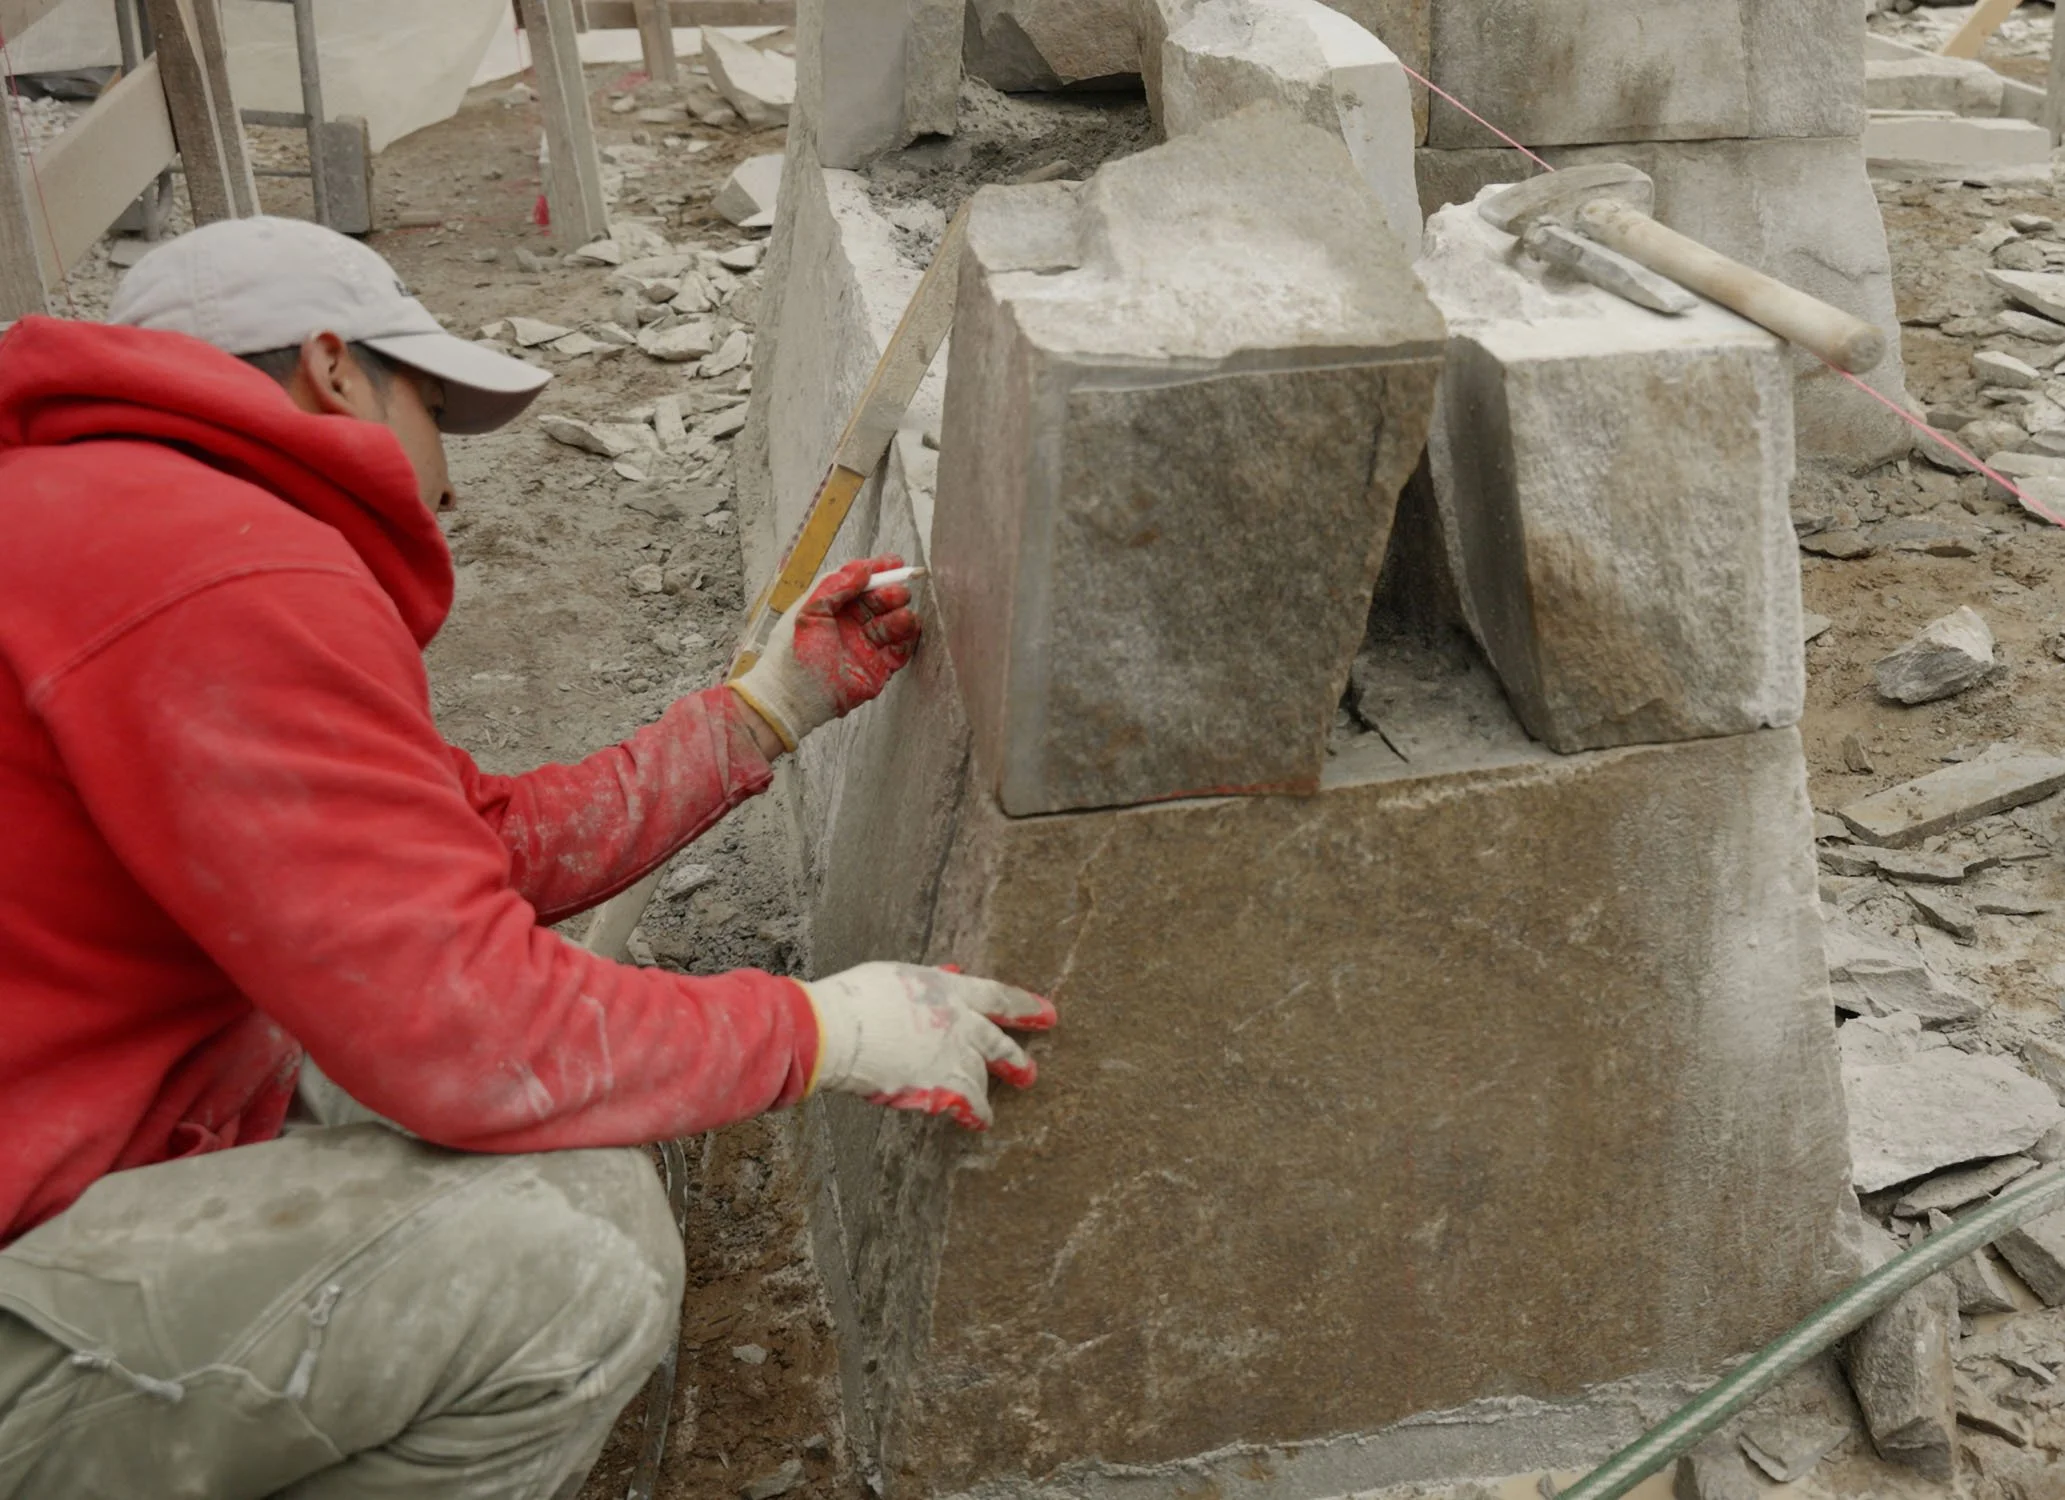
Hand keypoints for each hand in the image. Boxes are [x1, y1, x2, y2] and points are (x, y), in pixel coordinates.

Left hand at [730, 554, 920, 750]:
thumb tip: (863, 568)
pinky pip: (901, 651)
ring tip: (902, 617)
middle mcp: (851, 623)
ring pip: (894, 624)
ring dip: (902, 617)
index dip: (878, 571)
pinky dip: (908, 641)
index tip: (896, 563)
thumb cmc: (792, 655)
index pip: (859, 582)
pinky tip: (906, 635)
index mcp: (832, 606)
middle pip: (880, 600)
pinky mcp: (878, 668)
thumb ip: (834, 586)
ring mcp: (866, 646)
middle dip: (892, 593)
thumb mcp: (808, 612)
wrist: (792, 698)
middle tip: (898, 593)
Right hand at [799, 962, 1056, 1129]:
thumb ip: (929, 979)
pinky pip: (967, 1105)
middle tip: (1030, 1073)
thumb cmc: (856, 998)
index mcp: (950, 989)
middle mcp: (960, 1023)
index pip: (999, 996)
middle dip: (1015, 1059)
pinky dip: (974, 1114)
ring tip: (988, 1108)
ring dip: (985, 1093)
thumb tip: (948, 971)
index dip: (1025, 1006)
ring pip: (980, 1077)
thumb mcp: (897, 976)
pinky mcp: (941, 1088)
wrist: (837, 1032)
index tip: (1048, 1014)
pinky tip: (979, 1123)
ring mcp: (953, 1057)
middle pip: (998, 1043)